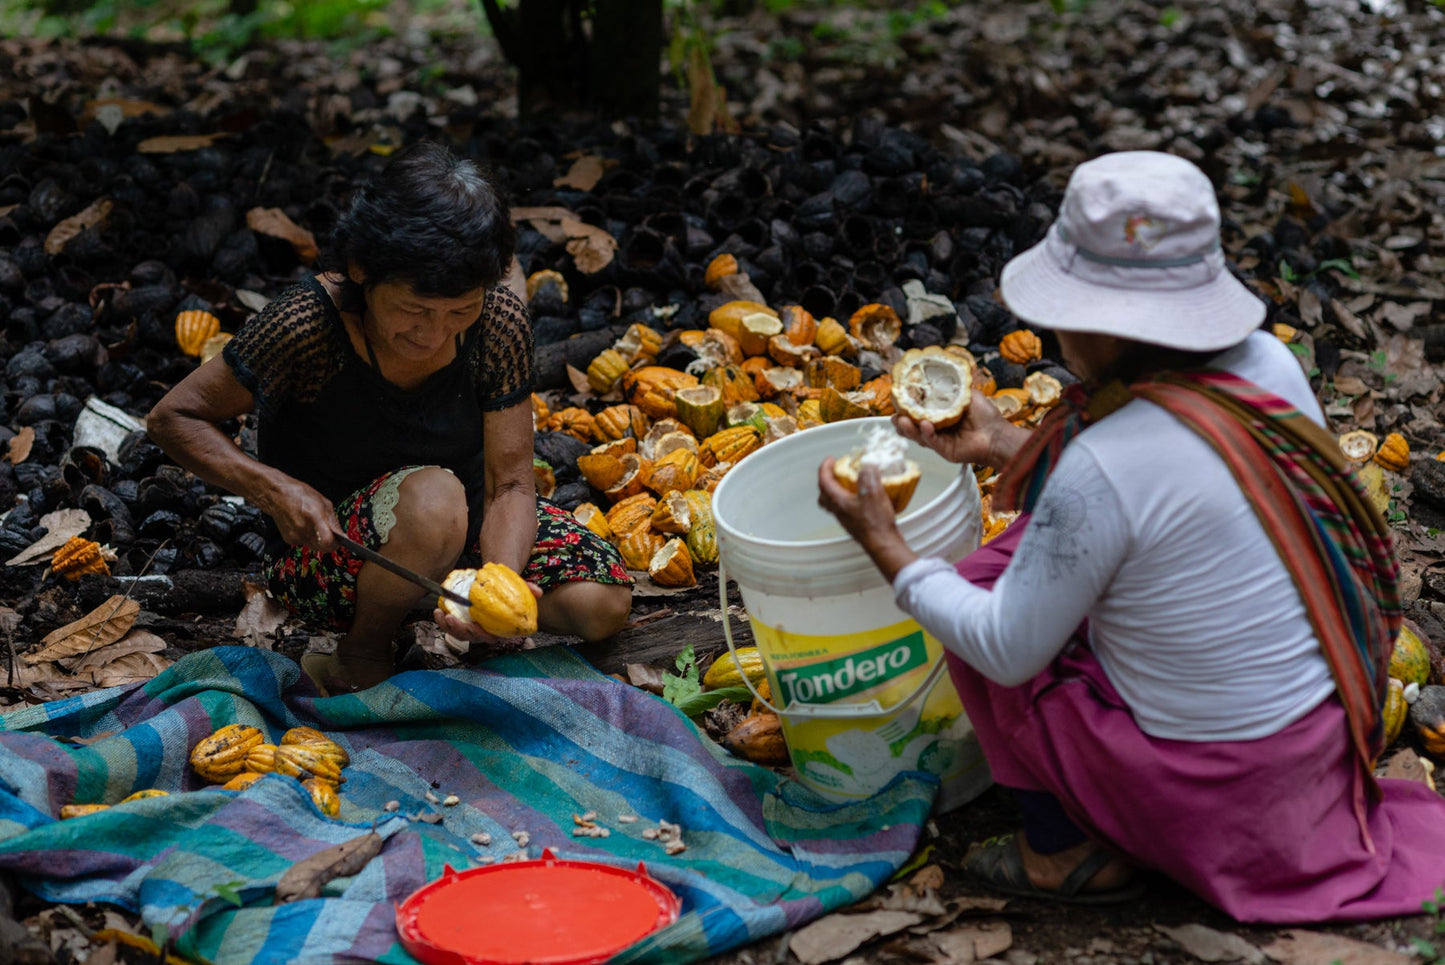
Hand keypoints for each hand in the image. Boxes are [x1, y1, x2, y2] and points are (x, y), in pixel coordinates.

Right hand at [264, 476, 341, 551]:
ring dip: (319, 540)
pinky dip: (308, 537)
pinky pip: (305, 543)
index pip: (327, 541)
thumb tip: (341, 535)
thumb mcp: (323, 502)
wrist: (276, 495)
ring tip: (316, 526)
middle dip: (329, 543)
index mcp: (313, 515)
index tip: (338, 540)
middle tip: (330, 534)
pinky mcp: (289, 539)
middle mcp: (303, 528)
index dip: (335, 544)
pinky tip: (305, 526)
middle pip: (322, 547)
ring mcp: (295, 535)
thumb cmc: (299, 495)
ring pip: (314, 546)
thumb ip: (333, 521)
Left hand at [431, 581, 542, 644]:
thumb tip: (538, 591)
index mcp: (498, 630)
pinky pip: (451, 625)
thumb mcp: (520, 590)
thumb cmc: (509, 592)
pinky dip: (442, 620)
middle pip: (470, 637)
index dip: (479, 634)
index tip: (473, 626)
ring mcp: (471, 628)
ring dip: (447, 627)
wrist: (499, 587)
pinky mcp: (462, 621)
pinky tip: (437, 610)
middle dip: (458, 630)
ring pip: (457, 634)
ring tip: (440, 614)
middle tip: (450, 618)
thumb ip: (528, 590)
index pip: (489, 637)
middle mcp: (484, 632)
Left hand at [817, 457, 916, 580]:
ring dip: (839, 490)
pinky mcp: (855, 523)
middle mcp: (838, 510)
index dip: (825, 467)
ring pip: (834, 502)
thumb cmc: (875, 523)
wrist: (883, 544)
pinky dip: (851, 498)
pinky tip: (864, 496)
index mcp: (838, 501)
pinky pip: (846, 507)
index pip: (823, 481)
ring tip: (851, 483)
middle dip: (828, 480)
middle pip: (824, 493)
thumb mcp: (873, 493)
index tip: (831, 459)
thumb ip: (867, 476)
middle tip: (837, 472)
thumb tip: (866, 467)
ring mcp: (846, 518)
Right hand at [893, 390, 1025, 468]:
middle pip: (913, 427)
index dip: (907, 408)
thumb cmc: (986, 416)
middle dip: (901, 422)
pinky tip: (925, 426)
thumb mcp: (967, 395)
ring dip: (908, 429)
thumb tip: (941, 374)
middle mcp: (938, 429)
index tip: (898, 400)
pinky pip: (932, 442)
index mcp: (941, 416)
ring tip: (901, 420)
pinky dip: (927, 434)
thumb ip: (953, 387)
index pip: (918, 413)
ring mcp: (940, 441)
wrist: (998, 434)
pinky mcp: (945, 451)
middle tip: (894, 415)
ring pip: (918, 436)